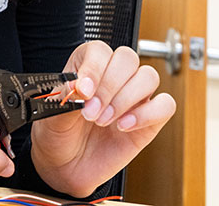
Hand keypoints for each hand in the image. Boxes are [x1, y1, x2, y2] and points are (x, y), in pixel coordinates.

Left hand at [30, 41, 176, 196]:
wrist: (65, 166)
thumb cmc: (57, 134)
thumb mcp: (52, 116)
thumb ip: (66, 98)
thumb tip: (79, 85)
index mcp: (86, 66)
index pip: (99, 50)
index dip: (94, 67)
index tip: (84, 91)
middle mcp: (112, 76)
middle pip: (127, 58)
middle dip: (110, 86)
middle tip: (91, 113)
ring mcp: (133, 97)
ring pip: (148, 76)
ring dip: (126, 99)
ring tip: (103, 121)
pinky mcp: (149, 120)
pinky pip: (165, 105)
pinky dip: (147, 114)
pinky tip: (124, 127)